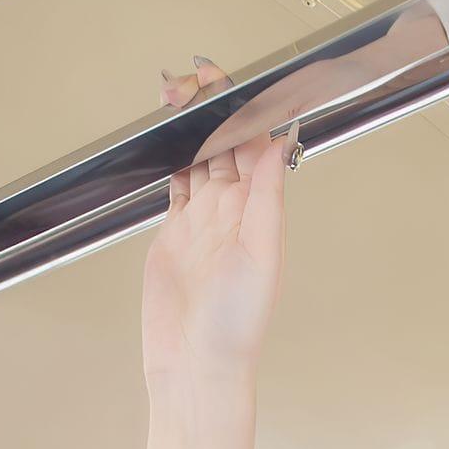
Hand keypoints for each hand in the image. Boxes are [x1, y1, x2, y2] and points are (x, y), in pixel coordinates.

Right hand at [141, 56, 296, 387]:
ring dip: (191, 128)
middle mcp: (233, 215)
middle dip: (212, 110)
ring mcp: (203, 224)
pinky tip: (170, 142)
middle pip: (225, 145)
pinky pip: (177, 187)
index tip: (226, 82)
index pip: (254, 147)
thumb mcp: (261, 255)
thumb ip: (268, 197)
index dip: (242, 111)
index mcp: (259, 214)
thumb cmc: (236, 327)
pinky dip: (173, 161)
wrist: (196, 367)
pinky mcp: (175, 236)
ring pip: (200, 159)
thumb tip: (278, 143)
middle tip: (192, 81)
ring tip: (177, 97)